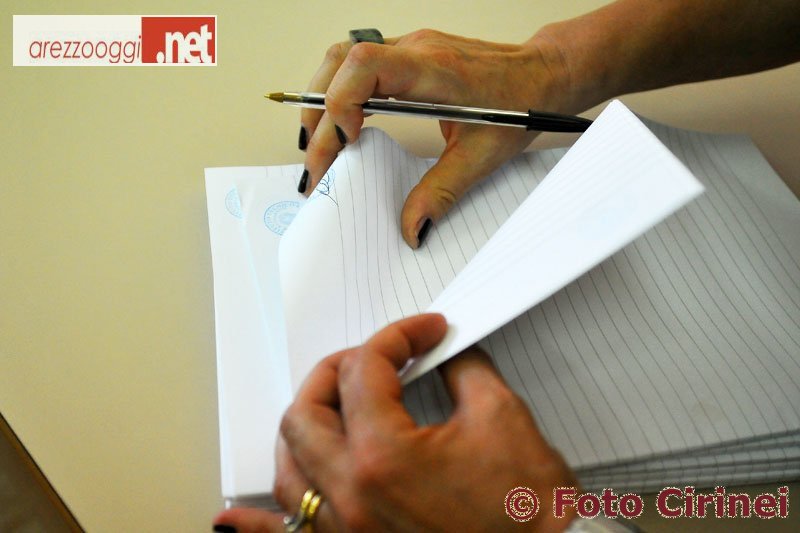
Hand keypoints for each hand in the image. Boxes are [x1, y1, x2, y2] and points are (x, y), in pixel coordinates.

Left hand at [213, 314, 577, 531]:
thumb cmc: (530, 514)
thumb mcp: (502, 418)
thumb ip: (463, 371)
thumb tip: (443, 354)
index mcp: (383, 457)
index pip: (366, 370)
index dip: (398, 336)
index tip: (425, 332)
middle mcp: (350, 498)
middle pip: (308, 410)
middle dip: (338, 370)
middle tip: (374, 358)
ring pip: (287, 467)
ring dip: (303, 424)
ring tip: (326, 404)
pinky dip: (257, 525)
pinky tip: (230, 518)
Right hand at [298, 29, 574, 247]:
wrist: (543, 75)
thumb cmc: (522, 104)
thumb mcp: (481, 157)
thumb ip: (440, 192)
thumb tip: (411, 228)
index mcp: (434, 69)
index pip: (365, 66)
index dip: (342, 102)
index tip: (346, 142)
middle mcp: (416, 50)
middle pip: (340, 62)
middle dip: (319, 111)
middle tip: (317, 160)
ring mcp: (410, 48)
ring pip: (343, 58)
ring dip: (324, 99)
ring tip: (321, 144)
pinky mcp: (408, 55)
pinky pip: (358, 64)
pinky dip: (341, 93)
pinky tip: (344, 124)